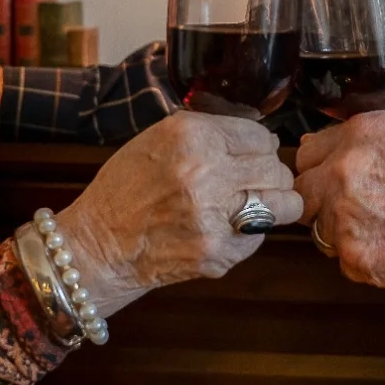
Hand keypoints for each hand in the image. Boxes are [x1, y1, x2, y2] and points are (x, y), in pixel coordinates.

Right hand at [55, 112, 301, 314]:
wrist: (99, 246)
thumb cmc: (126, 189)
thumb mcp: (158, 139)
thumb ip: (208, 131)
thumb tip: (258, 136)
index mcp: (190, 136)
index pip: (260, 134)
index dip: (258, 144)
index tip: (252, 153)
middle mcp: (206, 172)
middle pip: (275, 167)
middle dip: (267, 173)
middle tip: (250, 181)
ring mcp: (214, 216)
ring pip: (285, 202)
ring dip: (274, 202)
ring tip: (254, 204)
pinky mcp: (219, 253)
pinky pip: (261, 235)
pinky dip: (250, 231)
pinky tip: (224, 228)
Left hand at [294, 110, 384, 290]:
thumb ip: (370, 128)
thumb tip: (333, 137)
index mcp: (357, 136)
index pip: (306, 153)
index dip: (321, 167)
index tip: (332, 178)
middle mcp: (342, 172)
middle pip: (303, 190)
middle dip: (320, 199)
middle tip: (350, 207)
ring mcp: (343, 216)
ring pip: (318, 227)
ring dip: (339, 230)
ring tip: (378, 229)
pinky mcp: (353, 254)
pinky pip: (340, 257)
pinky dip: (360, 256)